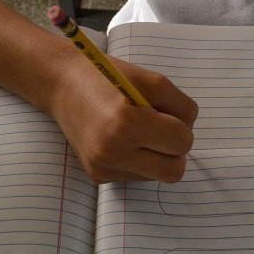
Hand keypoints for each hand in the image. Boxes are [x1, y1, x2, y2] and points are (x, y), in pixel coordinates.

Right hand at [49, 53, 197, 182]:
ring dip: (157, 155)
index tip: (168, 115)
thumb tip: (189, 132)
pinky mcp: (98, 176)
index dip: (182, 127)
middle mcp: (112, 152)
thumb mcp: (154, 80)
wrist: (63, 85)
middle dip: (175, 149)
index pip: (181, 143)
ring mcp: (103, 168)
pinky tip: (124, 139)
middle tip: (162, 128)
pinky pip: (138, 175)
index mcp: (126, 124)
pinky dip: (140, 159)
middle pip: (174, 171)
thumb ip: (182, 107)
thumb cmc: (110, 77)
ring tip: (139, 129)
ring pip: (157, 176)